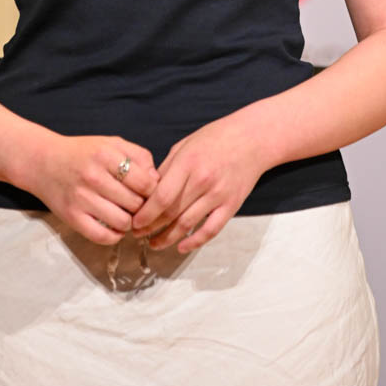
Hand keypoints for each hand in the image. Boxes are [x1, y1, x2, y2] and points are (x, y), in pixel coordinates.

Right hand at [24, 133, 159, 245]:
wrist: (43, 162)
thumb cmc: (83, 152)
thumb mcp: (112, 143)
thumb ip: (139, 156)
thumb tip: (156, 181)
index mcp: (106, 156)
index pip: (145, 182)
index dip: (153, 190)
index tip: (148, 190)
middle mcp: (93, 177)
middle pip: (136, 204)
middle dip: (142, 206)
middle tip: (138, 204)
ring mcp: (82, 199)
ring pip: (123, 222)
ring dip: (130, 222)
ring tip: (127, 214)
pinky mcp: (72, 218)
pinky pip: (103, 236)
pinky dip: (115, 235)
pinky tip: (115, 226)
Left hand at [130, 115, 267, 253]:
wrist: (252, 139)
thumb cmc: (215, 138)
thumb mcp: (185, 145)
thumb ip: (166, 168)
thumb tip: (147, 192)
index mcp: (188, 162)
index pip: (162, 197)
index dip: (145, 214)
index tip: (133, 222)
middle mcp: (203, 180)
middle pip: (171, 212)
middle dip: (150, 227)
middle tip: (137, 234)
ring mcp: (218, 195)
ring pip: (187, 224)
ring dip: (167, 238)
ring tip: (154, 243)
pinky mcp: (231, 205)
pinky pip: (210, 230)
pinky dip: (194, 242)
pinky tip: (181, 247)